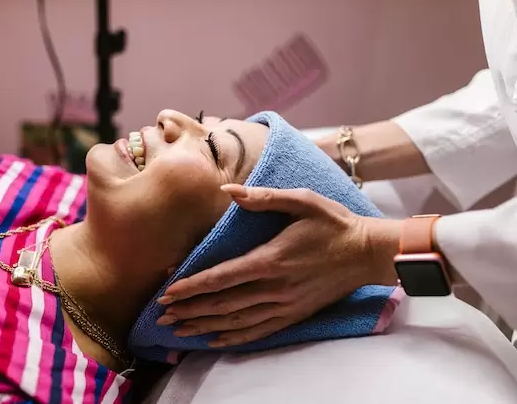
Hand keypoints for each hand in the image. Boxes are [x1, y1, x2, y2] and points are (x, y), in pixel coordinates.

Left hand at [156, 184, 400, 347]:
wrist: (367, 253)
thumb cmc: (333, 223)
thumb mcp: (302, 200)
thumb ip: (263, 197)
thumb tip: (227, 190)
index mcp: (271, 258)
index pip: (222, 277)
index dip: (192, 286)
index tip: (168, 292)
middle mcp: (275, 287)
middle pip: (223, 304)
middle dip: (189, 310)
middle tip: (161, 316)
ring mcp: (285, 305)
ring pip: (237, 321)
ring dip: (205, 327)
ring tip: (179, 331)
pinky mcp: (294, 314)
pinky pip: (259, 331)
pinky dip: (234, 338)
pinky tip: (216, 340)